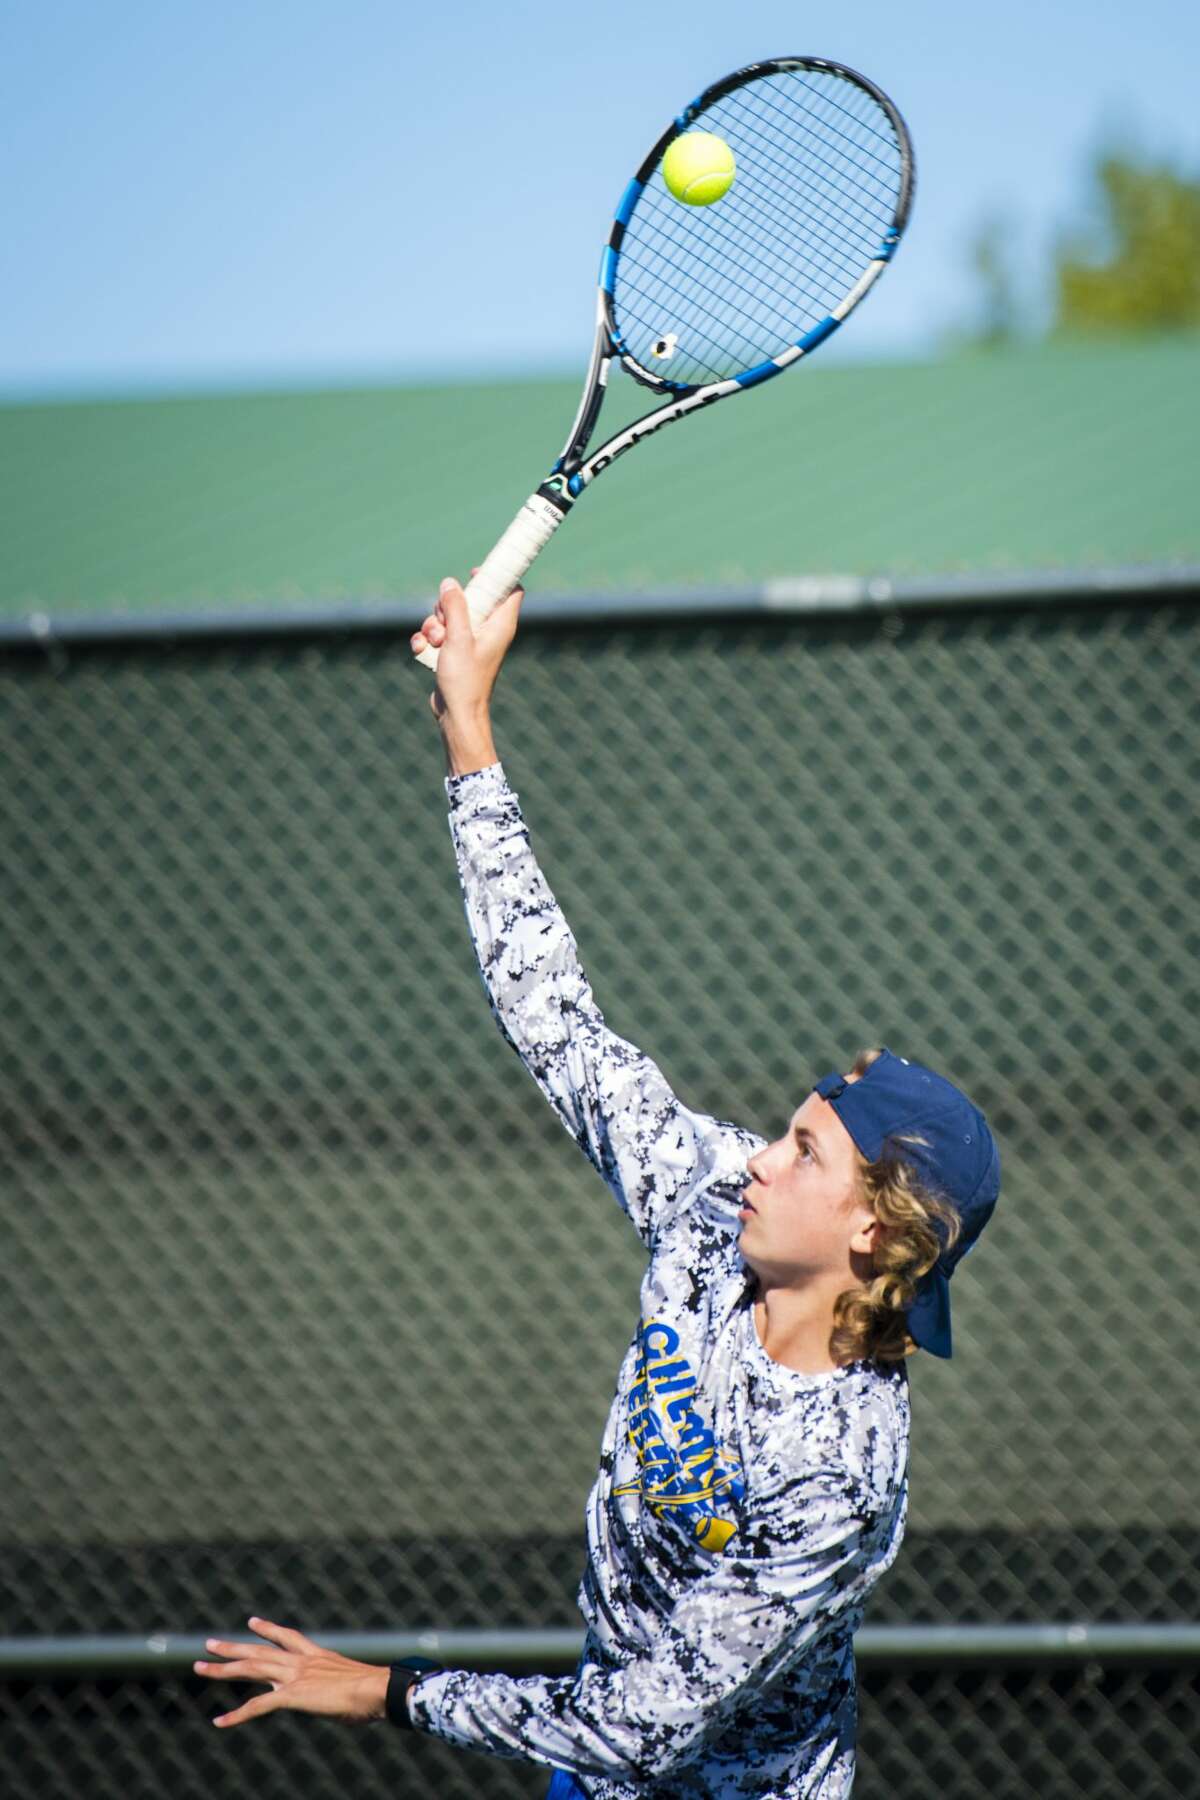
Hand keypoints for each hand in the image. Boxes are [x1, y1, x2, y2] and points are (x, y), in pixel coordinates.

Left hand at [194, 1616, 389, 1727]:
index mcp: (317, 1655)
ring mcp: (294, 1676)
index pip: (287, 1637)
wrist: (376, 1688)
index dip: (267, 1628)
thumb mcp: (351, 1682)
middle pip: (259, 1650)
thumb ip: (338, 1686)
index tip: (251, 1621)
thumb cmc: (373, 1689)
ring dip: (222, 1669)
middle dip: (232, 1646)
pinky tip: (218, 1722)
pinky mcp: (292, 1696)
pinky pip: (257, 1706)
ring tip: (199, 1667)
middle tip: (209, 1643)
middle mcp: (301, 1661)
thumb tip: (345, 1696)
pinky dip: (236, 1715)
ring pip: (250, 1668)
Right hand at [411, 571, 523, 721]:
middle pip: (469, 599)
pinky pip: (438, 634)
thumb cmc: (465, 679)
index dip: (495, 576)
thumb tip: (449, 583)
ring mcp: (470, 641)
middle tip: (445, 623)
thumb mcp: (458, 638)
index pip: (510, 589)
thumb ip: (455, 607)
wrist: (456, 714)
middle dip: (447, 607)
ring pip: (448, 616)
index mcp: (500, 624)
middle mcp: (488, 630)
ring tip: (435, 643)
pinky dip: (427, 640)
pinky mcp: (454, 652)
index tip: (476, 571)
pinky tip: (423, 650)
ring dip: (433, 626)